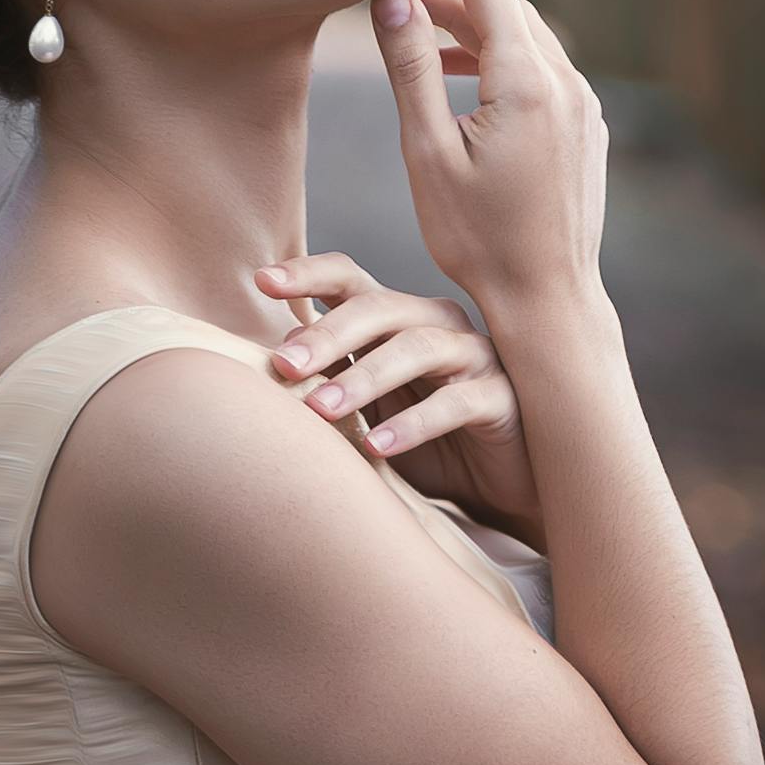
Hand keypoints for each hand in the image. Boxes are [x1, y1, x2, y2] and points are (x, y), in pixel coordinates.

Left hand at [254, 252, 543, 544]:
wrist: (499, 490)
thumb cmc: (425, 446)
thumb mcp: (365, 415)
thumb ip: (329, 381)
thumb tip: (279, 350)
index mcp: (396, 319)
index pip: (349, 281)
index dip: (308, 274)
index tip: (262, 281)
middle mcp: (435, 324)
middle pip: (379, 308)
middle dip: (327, 335)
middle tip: (284, 366)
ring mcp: (473, 356)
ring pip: (416, 348)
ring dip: (363, 378)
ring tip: (321, 410)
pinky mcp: (501, 397)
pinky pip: (456, 402)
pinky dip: (414, 423)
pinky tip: (378, 447)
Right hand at [369, 0, 607, 324]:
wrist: (548, 303)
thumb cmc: (478, 240)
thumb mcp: (427, 154)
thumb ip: (410, 69)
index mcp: (526, 82)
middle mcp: (565, 83)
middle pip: (505, 6)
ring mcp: (583, 108)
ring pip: (525, 39)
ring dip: (473, 26)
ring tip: (419, 36)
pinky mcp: (587, 131)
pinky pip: (542, 72)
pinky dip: (499, 59)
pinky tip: (463, 82)